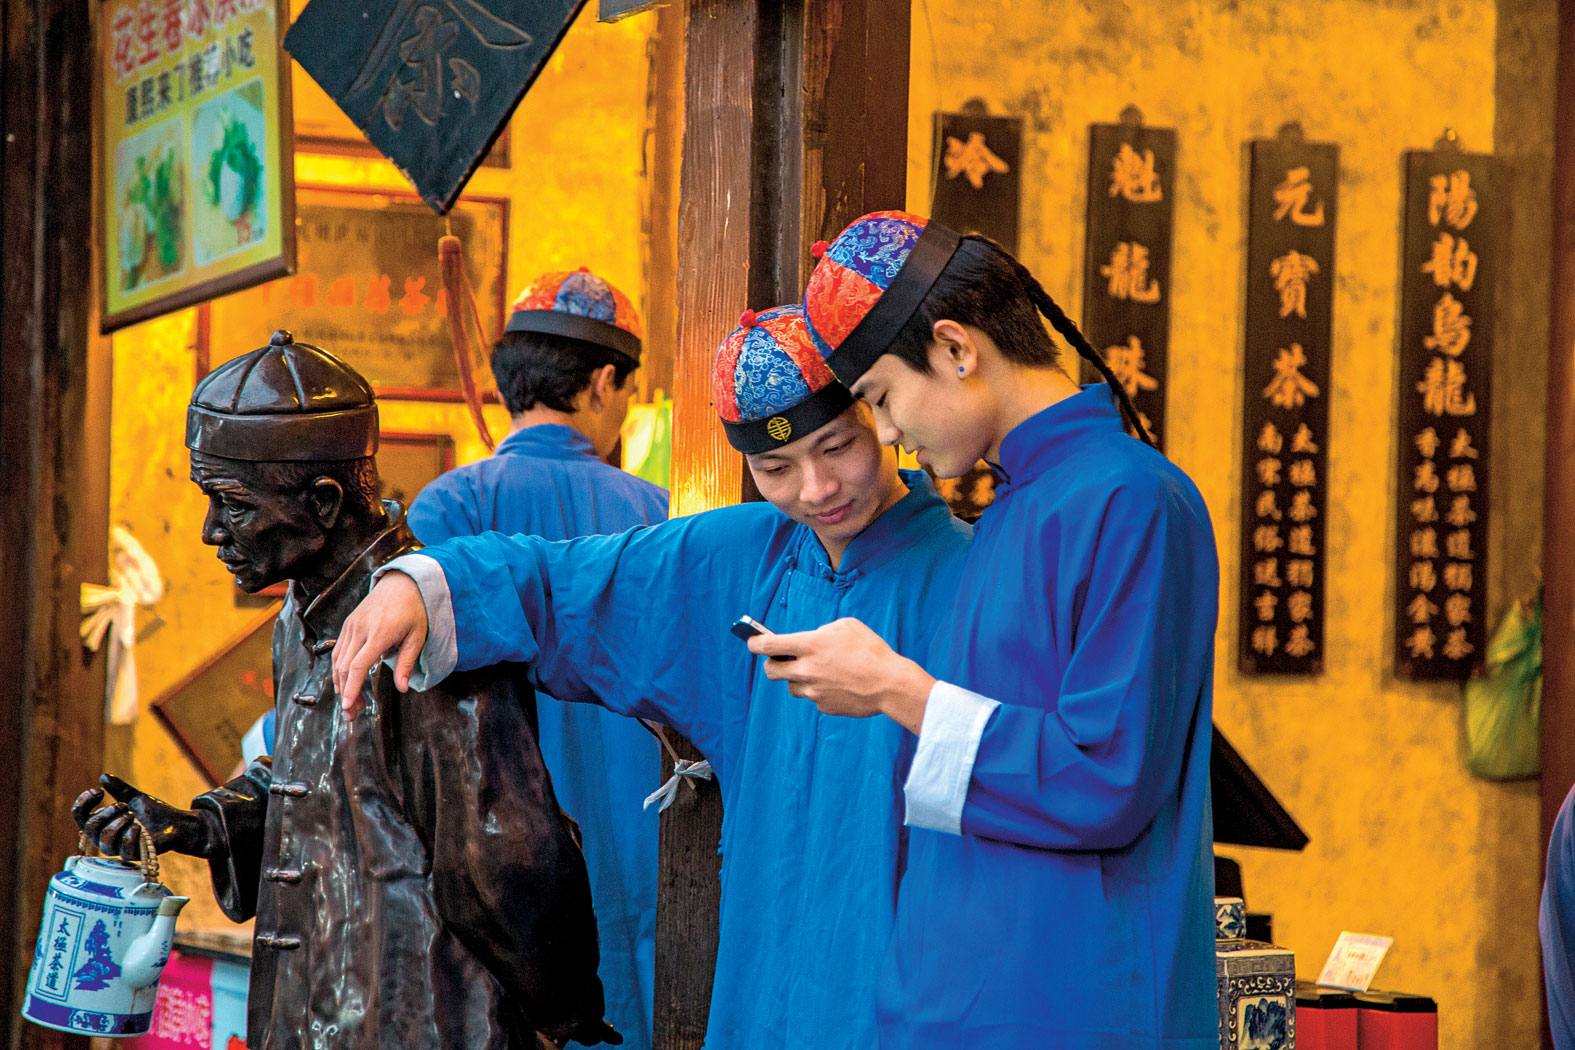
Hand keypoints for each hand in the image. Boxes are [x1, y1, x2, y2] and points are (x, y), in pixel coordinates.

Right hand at [72, 774, 216, 860]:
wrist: (176, 824)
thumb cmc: (154, 813)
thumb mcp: (135, 797)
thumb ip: (120, 789)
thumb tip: (104, 776)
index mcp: (103, 824)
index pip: (80, 817)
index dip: (83, 804)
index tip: (97, 791)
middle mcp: (106, 838)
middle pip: (90, 829)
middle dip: (105, 813)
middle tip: (123, 805)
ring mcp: (119, 849)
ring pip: (104, 842)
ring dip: (117, 824)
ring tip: (132, 815)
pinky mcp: (133, 856)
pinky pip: (123, 849)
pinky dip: (130, 835)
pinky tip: (139, 827)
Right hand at [332, 570, 427, 717]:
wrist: (402, 583)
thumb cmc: (414, 611)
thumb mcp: (417, 637)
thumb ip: (407, 663)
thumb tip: (403, 689)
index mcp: (380, 633)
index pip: (359, 665)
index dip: (352, 688)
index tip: (349, 707)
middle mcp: (361, 629)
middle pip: (346, 667)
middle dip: (346, 694)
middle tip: (351, 715)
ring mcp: (352, 625)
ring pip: (338, 660)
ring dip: (342, 684)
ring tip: (351, 704)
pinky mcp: (348, 624)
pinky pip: (339, 651)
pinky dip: (340, 669)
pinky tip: (345, 683)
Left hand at [747, 618, 934, 732]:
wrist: (890, 684)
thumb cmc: (871, 650)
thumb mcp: (846, 626)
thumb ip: (821, 631)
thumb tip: (811, 640)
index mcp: (809, 646)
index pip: (767, 645)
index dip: (753, 642)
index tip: (751, 641)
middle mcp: (806, 670)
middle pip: (771, 671)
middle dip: (772, 664)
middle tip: (782, 660)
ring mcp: (813, 691)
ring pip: (792, 686)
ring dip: (799, 679)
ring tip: (821, 672)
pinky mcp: (823, 707)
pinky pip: (813, 698)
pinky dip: (820, 691)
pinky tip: (839, 684)